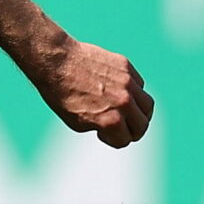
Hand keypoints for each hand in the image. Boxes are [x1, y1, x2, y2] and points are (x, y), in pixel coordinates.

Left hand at [30, 37, 152, 148]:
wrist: (56, 62)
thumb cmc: (61, 96)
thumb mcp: (78, 123)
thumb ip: (103, 128)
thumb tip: (118, 128)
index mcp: (111, 121)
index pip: (125, 140)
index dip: (113, 140)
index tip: (102, 133)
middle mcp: (124, 103)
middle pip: (142, 125)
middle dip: (132, 130)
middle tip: (121, 127)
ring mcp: (128, 83)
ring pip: (147, 105)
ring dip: (139, 113)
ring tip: (127, 112)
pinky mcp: (127, 67)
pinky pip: (139, 85)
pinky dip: (133, 92)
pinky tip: (117, 91)